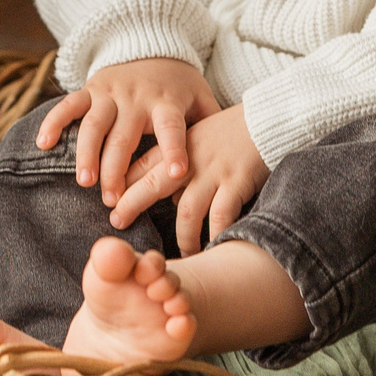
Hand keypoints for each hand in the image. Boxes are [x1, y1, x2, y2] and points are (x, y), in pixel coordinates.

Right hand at [35, 57, 217, 210]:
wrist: (150, 44)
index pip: (171, 127)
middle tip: (112, 200)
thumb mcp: (201, 98)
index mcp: (166, 102)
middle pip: (124, 136)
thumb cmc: (179, 85)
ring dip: (87, 154)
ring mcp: (110, 92)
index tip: (178, 173)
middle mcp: (136, 97)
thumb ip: (212, 126)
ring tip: (85, 182)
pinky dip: (54, 122)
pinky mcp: (89, 88)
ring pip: (93, 124)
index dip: (175, 148)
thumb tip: (232, 161)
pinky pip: (68, 104)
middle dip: (117, 169)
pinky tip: (43, 144)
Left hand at [116, 104, 266, 250]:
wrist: (267, 120)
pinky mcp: (236, 182)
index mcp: (178, 146)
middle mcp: (191, 159)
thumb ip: (180, 164)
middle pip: (153, 184)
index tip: (108, 202)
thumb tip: (167, 199)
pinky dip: (215, 234)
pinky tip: (213, 248)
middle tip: (118, 223)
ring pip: (187, 209)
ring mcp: (213, 171)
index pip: (142, 165)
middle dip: (132, 204)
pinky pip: (221, 215)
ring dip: (182, 236)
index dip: (123, 183)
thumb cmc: (232, 133)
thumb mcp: (197, 139)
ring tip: (181, 254)